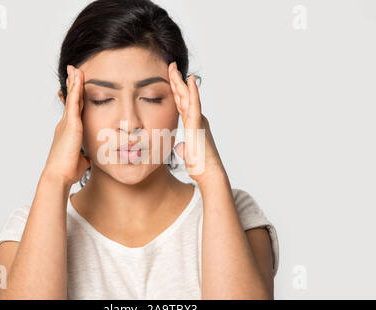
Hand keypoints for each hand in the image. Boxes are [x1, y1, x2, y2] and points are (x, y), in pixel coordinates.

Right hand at [43, 65, 90, 185]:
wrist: (59, 175)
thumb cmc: (68, 171)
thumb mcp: (80, 160)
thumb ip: (84, 156)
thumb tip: (88, 158)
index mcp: (68, 132)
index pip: (73, 111)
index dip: (74, 98)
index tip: (74, 87)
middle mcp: (65, 125)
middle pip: (71, 100)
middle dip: (72, 85)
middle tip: (73, 71)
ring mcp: (67, 123)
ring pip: (72, 98)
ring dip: (74, 83)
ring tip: (75, 69)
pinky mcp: (71, 125)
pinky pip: (74, 103)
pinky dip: (76, 90)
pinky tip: (78, 79)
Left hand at [168, 62, 225, 185]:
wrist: (209, 174)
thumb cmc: (200, 167)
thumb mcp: (188, 154)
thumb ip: (184, 148)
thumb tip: (181, 147)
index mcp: (193, 124)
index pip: (182, 104)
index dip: (176, 90)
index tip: (170, 78)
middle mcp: (197, 119)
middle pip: (184, 96)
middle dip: (176, 81)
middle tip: (170, 66)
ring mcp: (198, 121)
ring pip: (187, 97)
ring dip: (180, 81)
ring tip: (174, 67)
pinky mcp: (197, 125)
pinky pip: (194, 106)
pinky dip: (192, 92)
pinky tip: (190, 80)